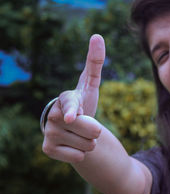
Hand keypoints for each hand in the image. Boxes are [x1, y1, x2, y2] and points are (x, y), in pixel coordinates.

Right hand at [42, 34, 105, 162]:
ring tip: (80, 134)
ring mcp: (48, 132)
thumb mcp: (91, 83)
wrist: (71, 126)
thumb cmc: (83, 102)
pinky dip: (81, 154)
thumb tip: (97, 36)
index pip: (70, 105)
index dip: (72, 111)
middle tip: (88, 125)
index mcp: (65, 98)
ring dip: (89, 142)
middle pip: (89, 129)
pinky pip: (77, 157)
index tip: (71, 117)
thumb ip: (95, 61)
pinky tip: (73, 145)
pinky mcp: (47, 149)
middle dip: (96, 130)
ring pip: (86, 145)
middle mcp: (53, 115)